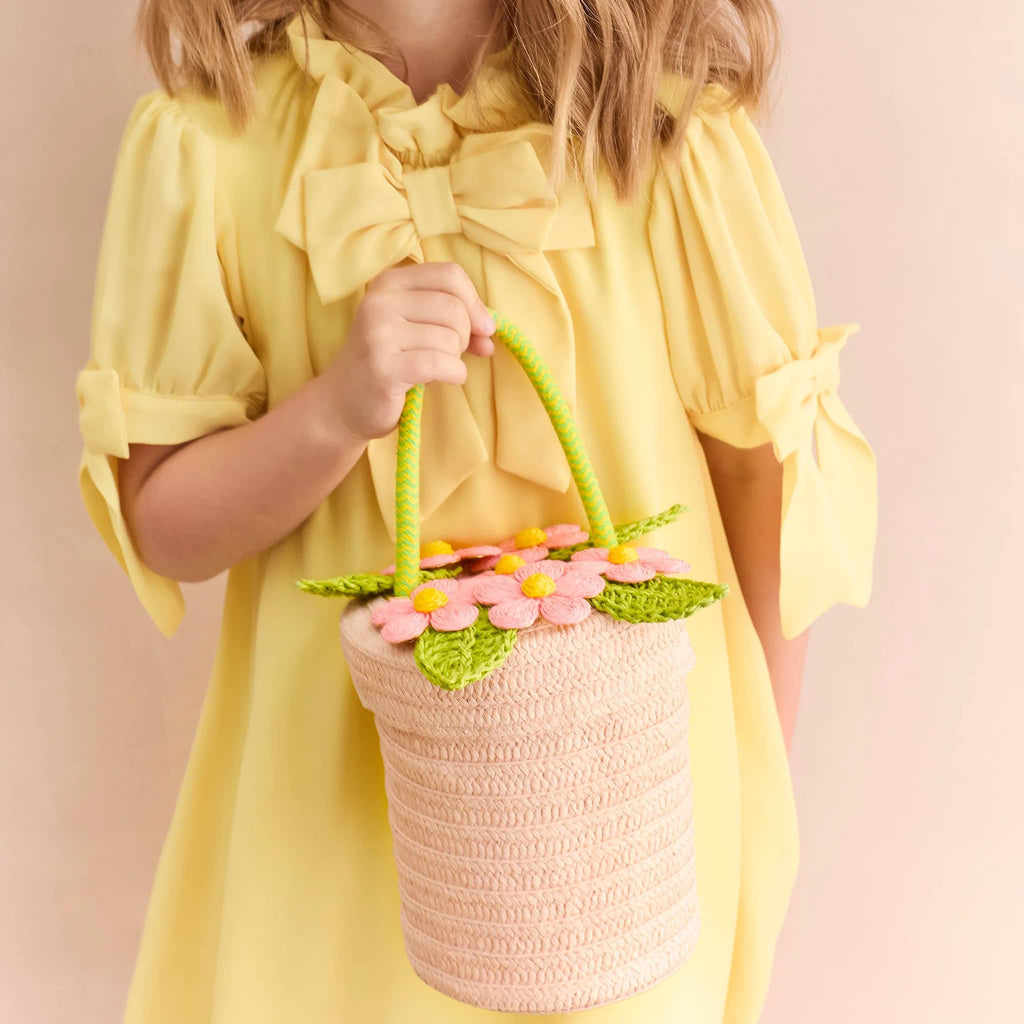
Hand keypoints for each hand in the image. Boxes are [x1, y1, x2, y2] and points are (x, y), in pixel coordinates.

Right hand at [316, 261, 495, 442]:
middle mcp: (380, 301)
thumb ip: (455, 321)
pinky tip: (442, 379)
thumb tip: (490, 330)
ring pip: (450, 339)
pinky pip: (441, 364)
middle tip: (449, 355)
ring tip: (433, 368)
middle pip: (454, 309)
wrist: (344, 403)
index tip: (483, 328)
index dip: (475, 302)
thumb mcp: (417, 329)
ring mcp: (378, 333)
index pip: (450, 274)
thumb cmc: (389, 362)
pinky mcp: (383, 367)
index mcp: (389, 282)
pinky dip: (454, 374)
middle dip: (464, 337)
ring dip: (454, 360)